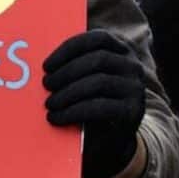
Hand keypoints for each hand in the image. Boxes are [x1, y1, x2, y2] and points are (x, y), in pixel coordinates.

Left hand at [41, 29, 145, 177]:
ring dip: (67, 93)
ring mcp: (136, 89)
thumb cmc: (91, 101)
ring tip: (49, 104)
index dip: (70, 48)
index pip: (98, 39)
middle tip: (45, 84)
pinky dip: (73, 111)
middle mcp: (133, 66)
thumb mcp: (84, 79)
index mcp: (122, 50)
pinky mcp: (133, 111)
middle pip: (98, 59)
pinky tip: (57, 117)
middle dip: (67, 72)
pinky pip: (100, 107)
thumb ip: (73, 66)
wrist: (112, 139)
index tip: (47, 65)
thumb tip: (42, 62)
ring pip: (99, 82)